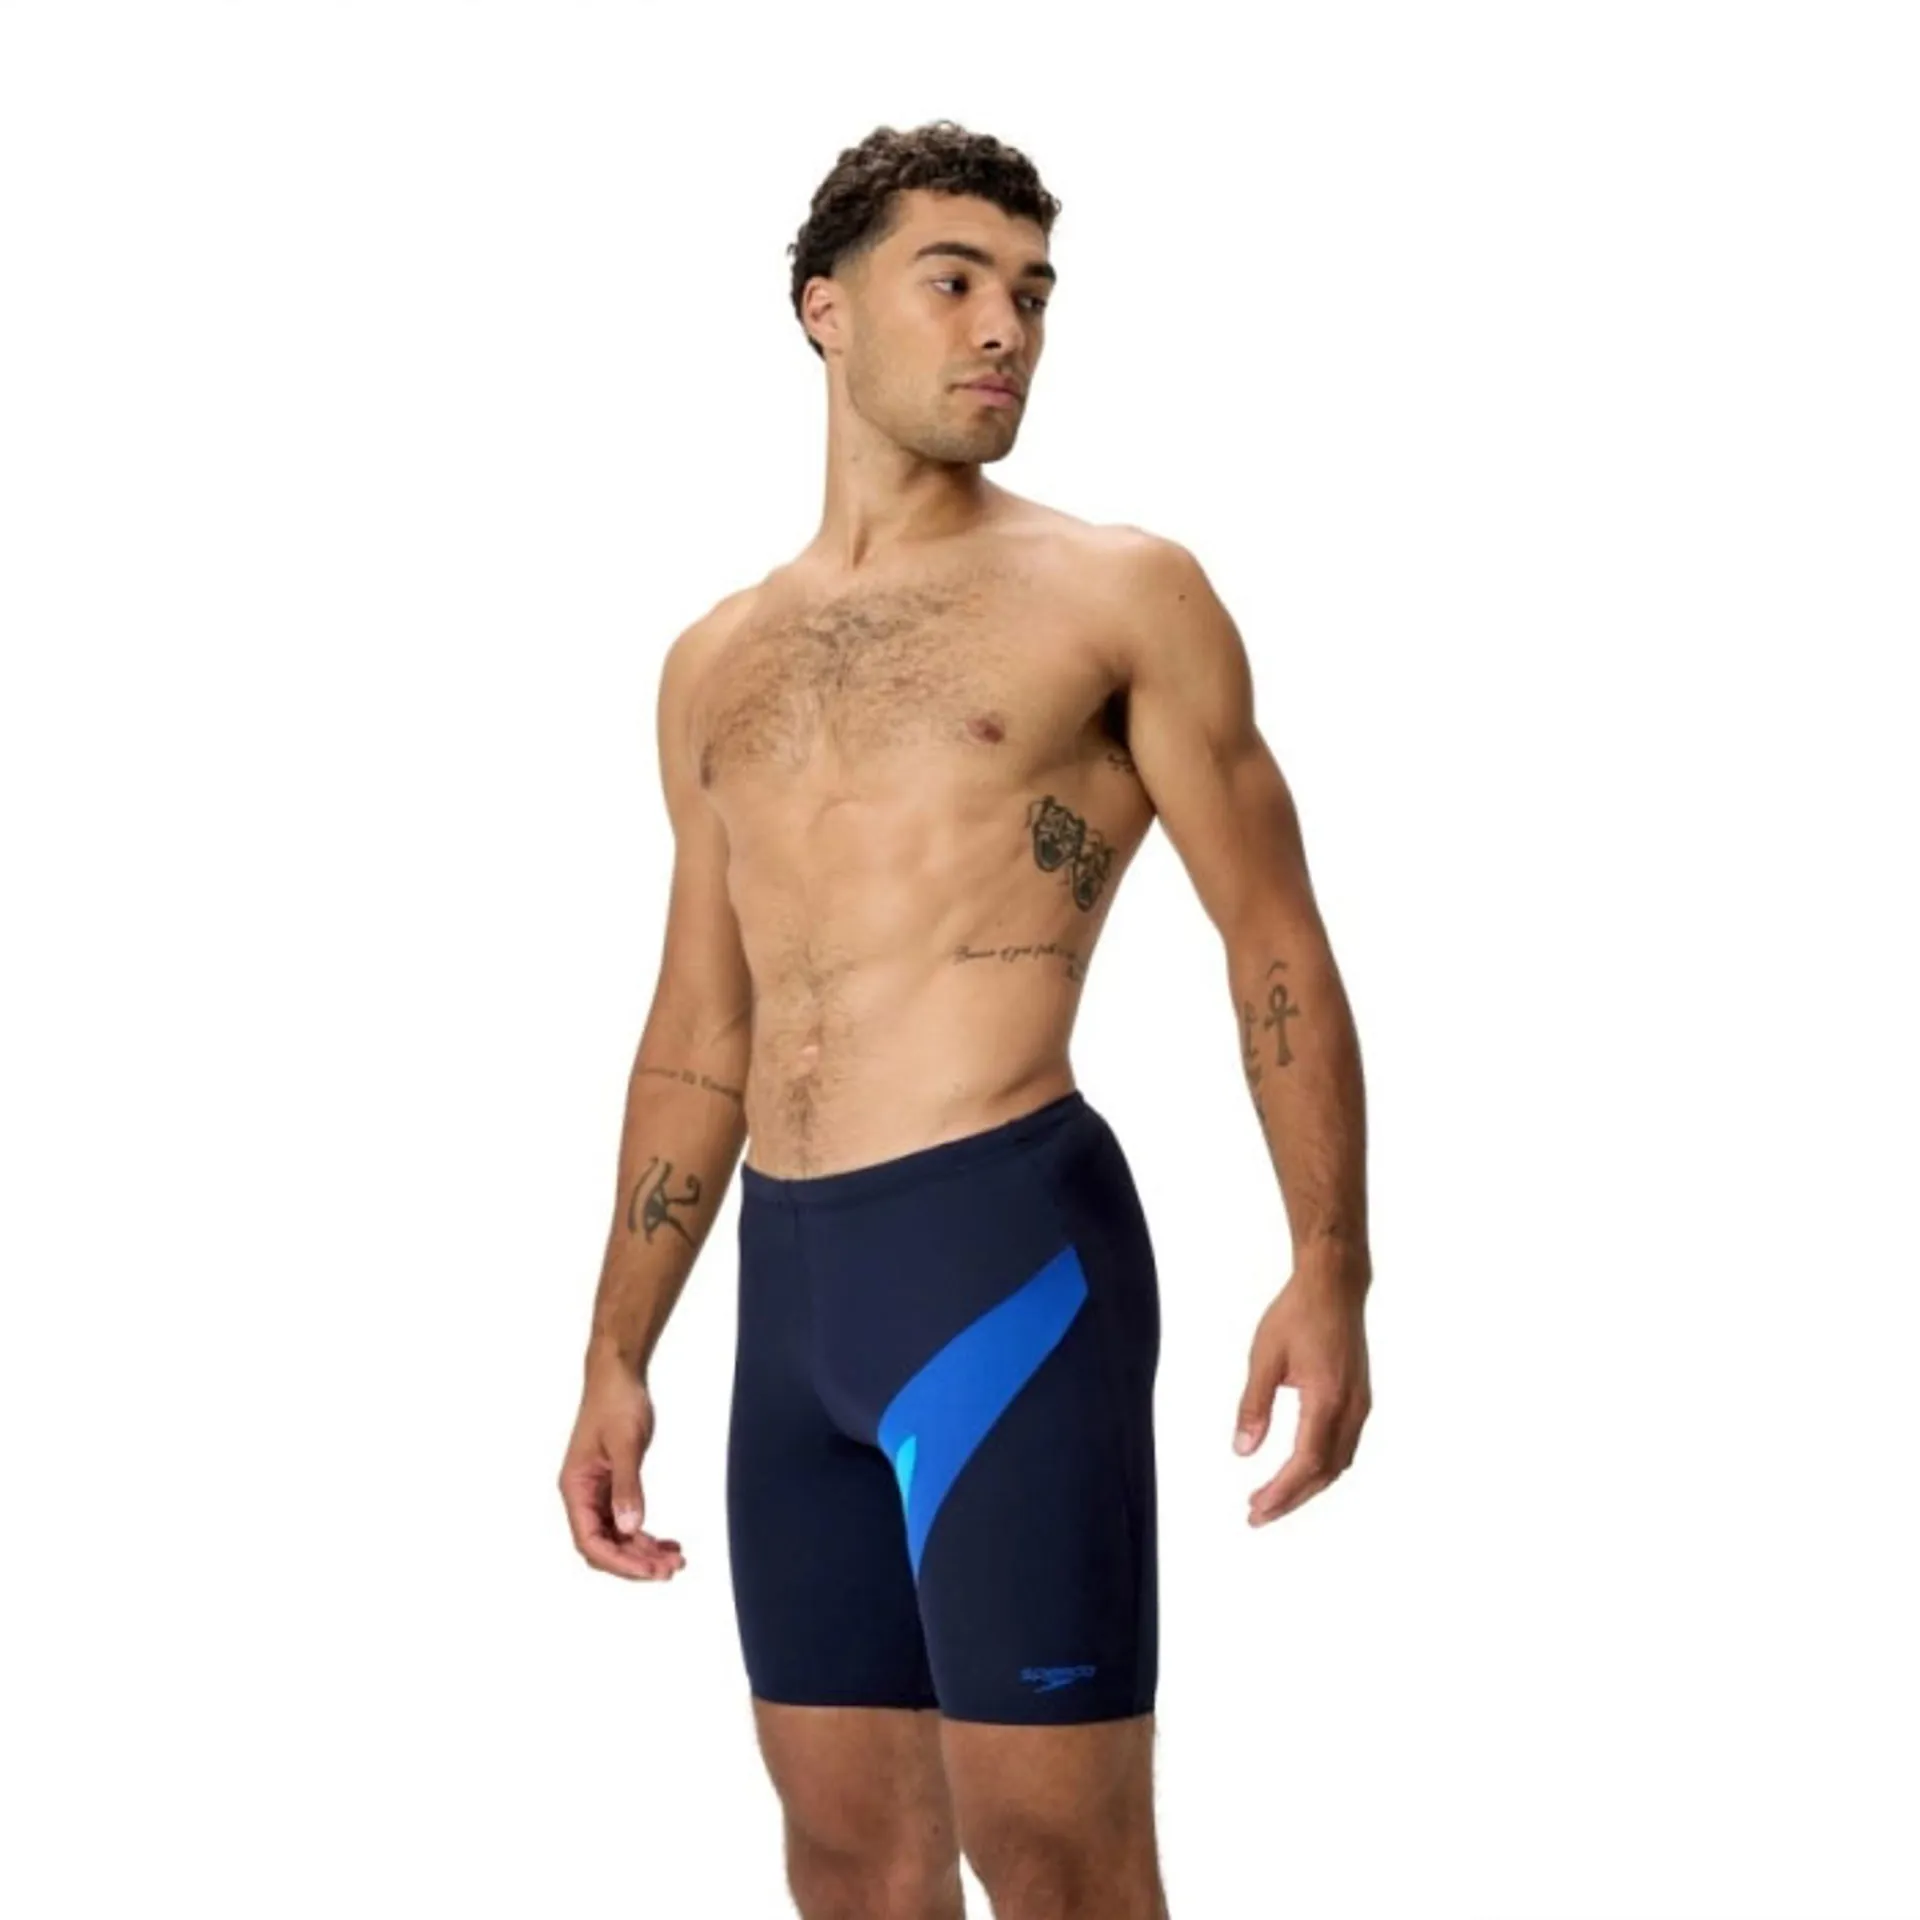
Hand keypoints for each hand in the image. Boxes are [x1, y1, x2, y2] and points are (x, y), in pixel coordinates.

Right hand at [558, 1351, 686, 1580]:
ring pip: (617, 1538)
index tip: (651, 1570)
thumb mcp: (626, 1444)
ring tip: (676, 1561)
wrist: (619, 1376)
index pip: (590, 1541)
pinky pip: (626, 1523)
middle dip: (636, 1562)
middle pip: (604, 1546)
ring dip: (644, 1552)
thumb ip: (627, 1487)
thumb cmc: (616, 1402)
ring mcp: (597, 1493)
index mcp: (576, 1488)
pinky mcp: (613, 1486)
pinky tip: (668, 1543)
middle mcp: (582, 1496)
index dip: (620, 1561)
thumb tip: (631, 1528)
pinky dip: (646, 1536)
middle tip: (671, 1570)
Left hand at [1235, 1260, 1371, 1524]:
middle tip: (1258, 1515)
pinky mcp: (1360, 1398)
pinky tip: (1301, 1469)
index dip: (1282, 1492)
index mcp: (1326, 1399)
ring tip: (1274, 1498)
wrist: (1334, 1286)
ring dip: (1308, 1486)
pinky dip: (1322, 1467)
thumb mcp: (1264, 1357)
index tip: (1256, 1509)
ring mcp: (1360, 1404)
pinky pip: (1345, 1446)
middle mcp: (1351, 1408)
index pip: (1305, 1462)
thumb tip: (1243, 1450)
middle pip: (1325, 1472)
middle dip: (1292, 1499)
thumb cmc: (1298, 1314)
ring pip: (1339, 1463)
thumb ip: (1253, 1406)